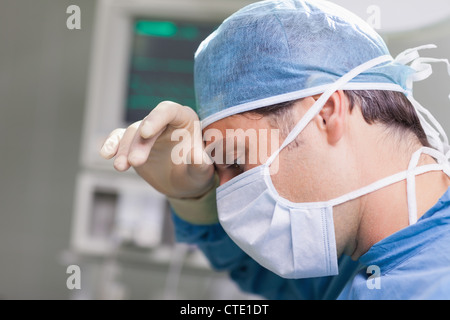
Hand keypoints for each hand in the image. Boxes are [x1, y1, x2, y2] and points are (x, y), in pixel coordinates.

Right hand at [100, 101, 214, 198]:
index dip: (156, 118)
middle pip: (147, 125)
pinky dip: (112, 144)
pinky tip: (106, 154)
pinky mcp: (133, 142)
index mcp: (184, 119)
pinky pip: (119, 138)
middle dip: (138, 143)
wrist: (184, 185)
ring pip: (131, 133)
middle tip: (135, 162)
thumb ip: (200, 165)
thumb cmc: (196, 175)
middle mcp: (165, 121)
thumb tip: (196, 158)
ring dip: (123, 149)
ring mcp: (147, 131)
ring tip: (121, 167)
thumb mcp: (202, 174)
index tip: (146, 133)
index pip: (169, 110)